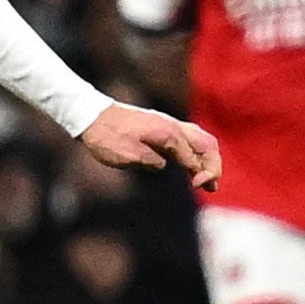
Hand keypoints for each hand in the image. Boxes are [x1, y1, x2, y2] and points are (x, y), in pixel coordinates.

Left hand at [77, 101, 221, 191]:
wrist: (90, 115)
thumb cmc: (106, 136)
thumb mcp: (125, 155)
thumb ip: (150, 161)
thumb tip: (165, 165)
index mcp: (166, 133)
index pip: (195, 156)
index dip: (202, 174)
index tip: (196, 188)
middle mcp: (172, 126)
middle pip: (207, 144)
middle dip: (214, 166)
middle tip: (211, 187)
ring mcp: (169, 124)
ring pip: (201, 139)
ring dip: (208, 159)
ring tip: (208, 181)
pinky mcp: (163, 127)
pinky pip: (190, 138)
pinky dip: (197, 153)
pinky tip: (193, 167)